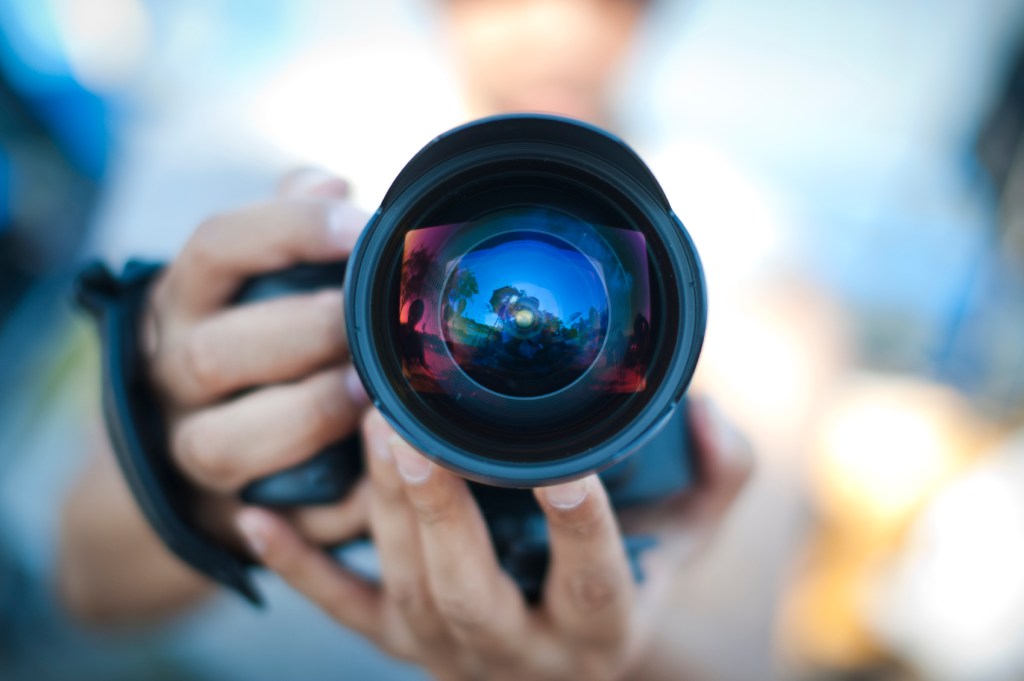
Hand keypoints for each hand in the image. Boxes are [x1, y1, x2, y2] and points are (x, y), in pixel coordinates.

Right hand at [144, 168, 371, 550]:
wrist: (178, 450)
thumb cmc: (245, 339)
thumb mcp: (247, 281)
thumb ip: (286, 230)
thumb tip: (331, 183)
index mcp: (183, 302)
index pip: (216, 248)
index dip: (290, 230)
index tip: (362, 225)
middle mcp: (170, 375)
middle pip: (214, 354)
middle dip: (305, 336)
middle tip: (370, 329)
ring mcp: (188, 452)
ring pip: (224, 445)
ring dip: (307, 417)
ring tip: (370, 397)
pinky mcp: (223, 519)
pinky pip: (276, 520)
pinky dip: (330, 502)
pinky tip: (380, 475)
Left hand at [234, 398, 752, 680]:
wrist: (568, 659)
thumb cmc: (633, 576)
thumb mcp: (691, 533)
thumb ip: (719, 474)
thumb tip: (711, 416)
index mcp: (601, 625)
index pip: (595, 580)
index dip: (580, 527)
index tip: (564, 465)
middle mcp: (521, 650)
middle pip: (472, 588)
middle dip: (440, 510)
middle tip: (414, 427)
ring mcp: (449, 649)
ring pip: (405, 585)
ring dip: (381, 510)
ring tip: (368, 422)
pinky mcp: (399, 641)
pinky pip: (342, 608)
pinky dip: (300, 566)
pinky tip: (259, 517)